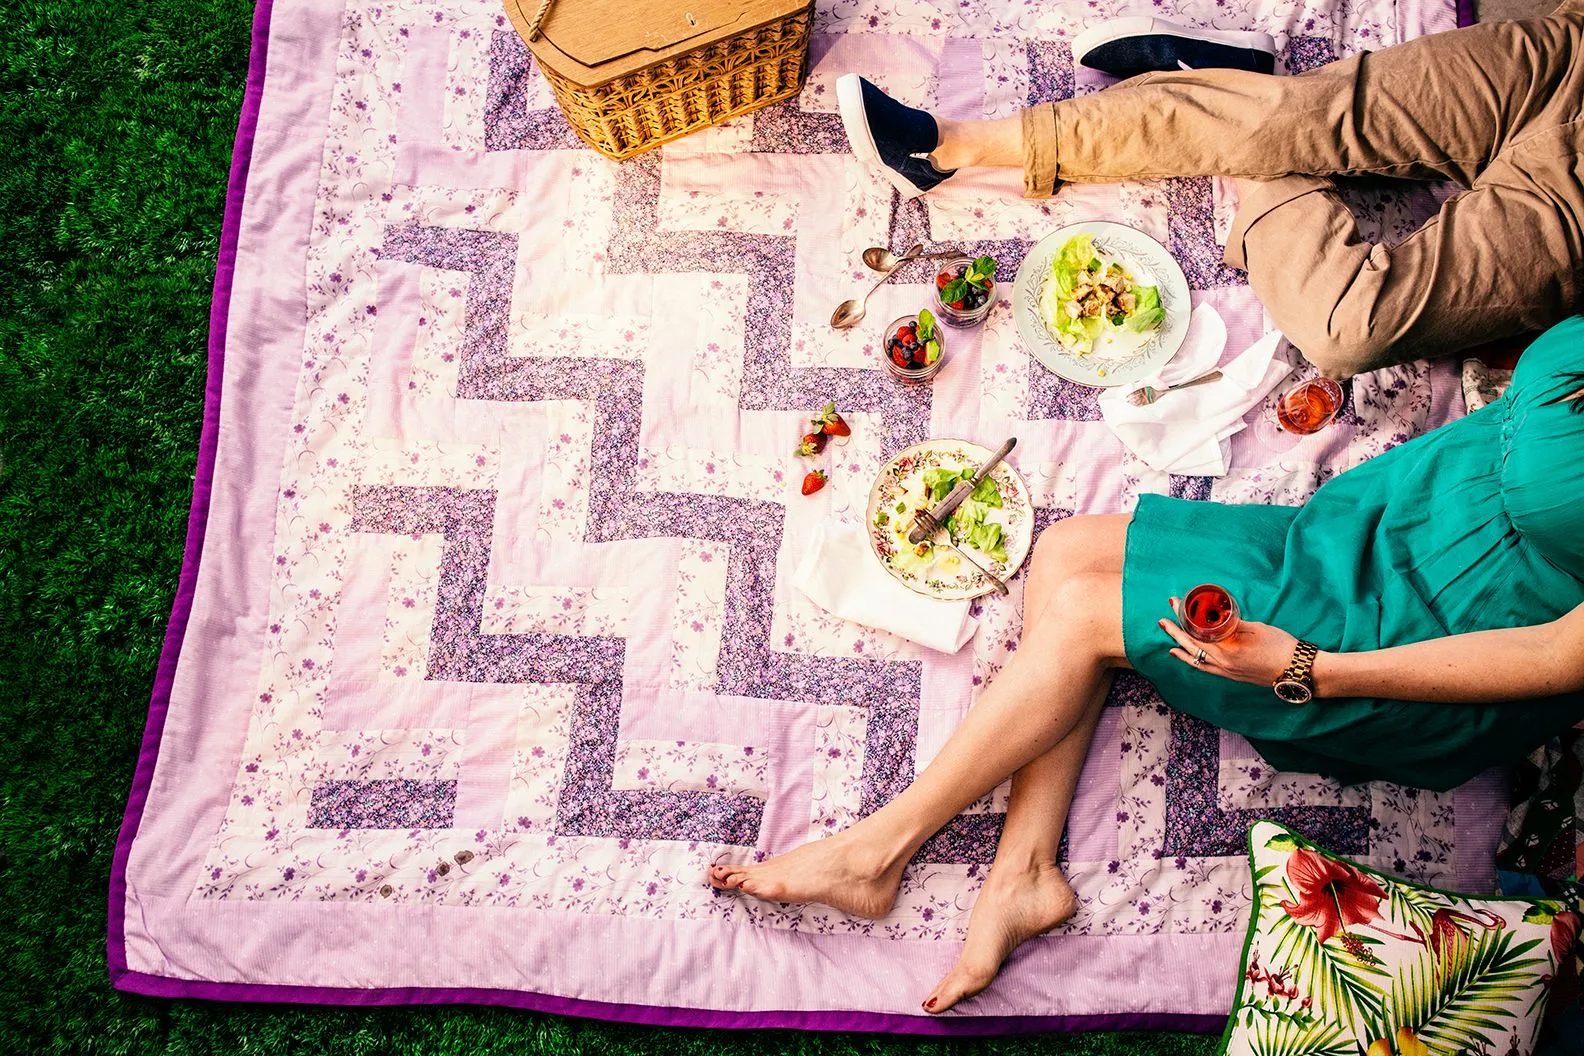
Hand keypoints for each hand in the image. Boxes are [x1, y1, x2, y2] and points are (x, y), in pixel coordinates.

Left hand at [1158, 596, 1301, 689]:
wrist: (1297, 671)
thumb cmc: (1280, 646)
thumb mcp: (1256, 628)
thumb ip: (1233, 623)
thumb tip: (1218, 616)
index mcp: (1226, 649)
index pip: (1196, 631)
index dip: (1182, 617)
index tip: (1173, 604)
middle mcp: (1222, 663)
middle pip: (1190, 647)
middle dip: (1175, 632)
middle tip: (1162, 621)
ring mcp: (1227, 672)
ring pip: (1196, 660)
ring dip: (1181, 649)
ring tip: (1170, 641)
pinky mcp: (1233, 677)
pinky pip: (1206, 668)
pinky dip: (1194, 661)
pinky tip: (1189, 657)